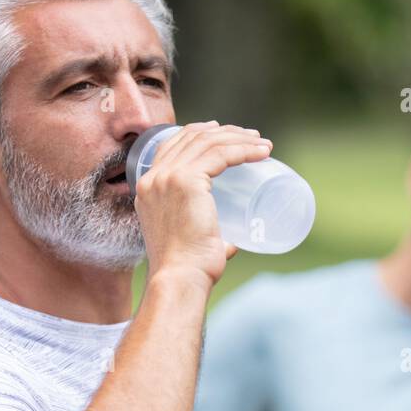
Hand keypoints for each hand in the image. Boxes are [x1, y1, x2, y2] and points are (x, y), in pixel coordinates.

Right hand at [136, 121, 272, 292]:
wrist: (180, 277)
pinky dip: (244, 150)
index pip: (170, 145)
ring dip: (239, 138)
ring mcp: (168, 177)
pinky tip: (262, 152)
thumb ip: (208, 237)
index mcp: (147, 188)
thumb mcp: (190, 241)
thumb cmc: (188, 269)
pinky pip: (220, 154)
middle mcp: (154, 178)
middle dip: (224, 133)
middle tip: (251, 138)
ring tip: (263, 145)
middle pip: (191, 137)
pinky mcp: (186, 180)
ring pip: (208, 142)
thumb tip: (229, 243)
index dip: (197, 133)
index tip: (222, 132)